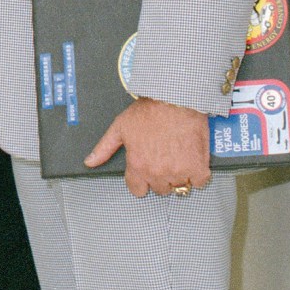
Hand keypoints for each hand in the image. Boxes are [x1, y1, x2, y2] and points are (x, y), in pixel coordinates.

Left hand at [85, 97, 211, 196]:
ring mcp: (178, 171)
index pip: (137, 190)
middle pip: (159, 189)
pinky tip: (194, 161)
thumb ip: (104, 148)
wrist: (174, 99)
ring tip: (179, 158)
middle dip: (161, 177)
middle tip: (164, 160)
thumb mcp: (120, 127)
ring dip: (179, 176)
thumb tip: (90, 162)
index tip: (146, 172)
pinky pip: (199, 181)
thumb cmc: (148, 110)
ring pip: (179, 187)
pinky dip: (198, 174)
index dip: (141, 181)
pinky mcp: (197, 167)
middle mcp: (157, 172)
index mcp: (137, 166)